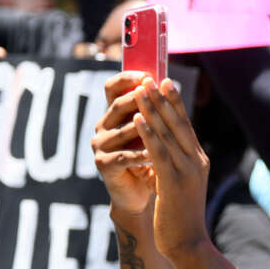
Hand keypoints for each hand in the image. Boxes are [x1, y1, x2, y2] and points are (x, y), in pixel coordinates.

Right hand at [92, 72, 155, 215]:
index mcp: (114, 114)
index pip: (113, 87)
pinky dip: (140, 154)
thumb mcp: (151, 132)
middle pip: (119, 105)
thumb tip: (168, 82)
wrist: (140, 193)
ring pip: (124, 131)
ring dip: (145, 128)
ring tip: (163, 125)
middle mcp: (103, 126)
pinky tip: (155, 154)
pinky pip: (124, 156)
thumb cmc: (148, 158)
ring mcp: (100, 145)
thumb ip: (155, 111)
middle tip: (156, 94)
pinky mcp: (103, 164)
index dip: (128, 78)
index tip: (148, 75)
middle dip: (140, 99)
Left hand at [133, 77, 210, 260]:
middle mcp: (196, 161)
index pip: (186, 126)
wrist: (188, 244)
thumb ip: (175, 167)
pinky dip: (148, 132)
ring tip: (141, 89)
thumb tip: (163, 153)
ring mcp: (187, 170)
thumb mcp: (181, 186)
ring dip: (153, 108)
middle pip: (179, 123)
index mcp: (199, 161)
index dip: (175, 103)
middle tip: (154, 76)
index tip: (166, 83)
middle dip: (164, 99)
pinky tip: (139, 117)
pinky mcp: (173, 181)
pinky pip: (158, 151)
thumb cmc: (181, 218)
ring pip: (168, 132)